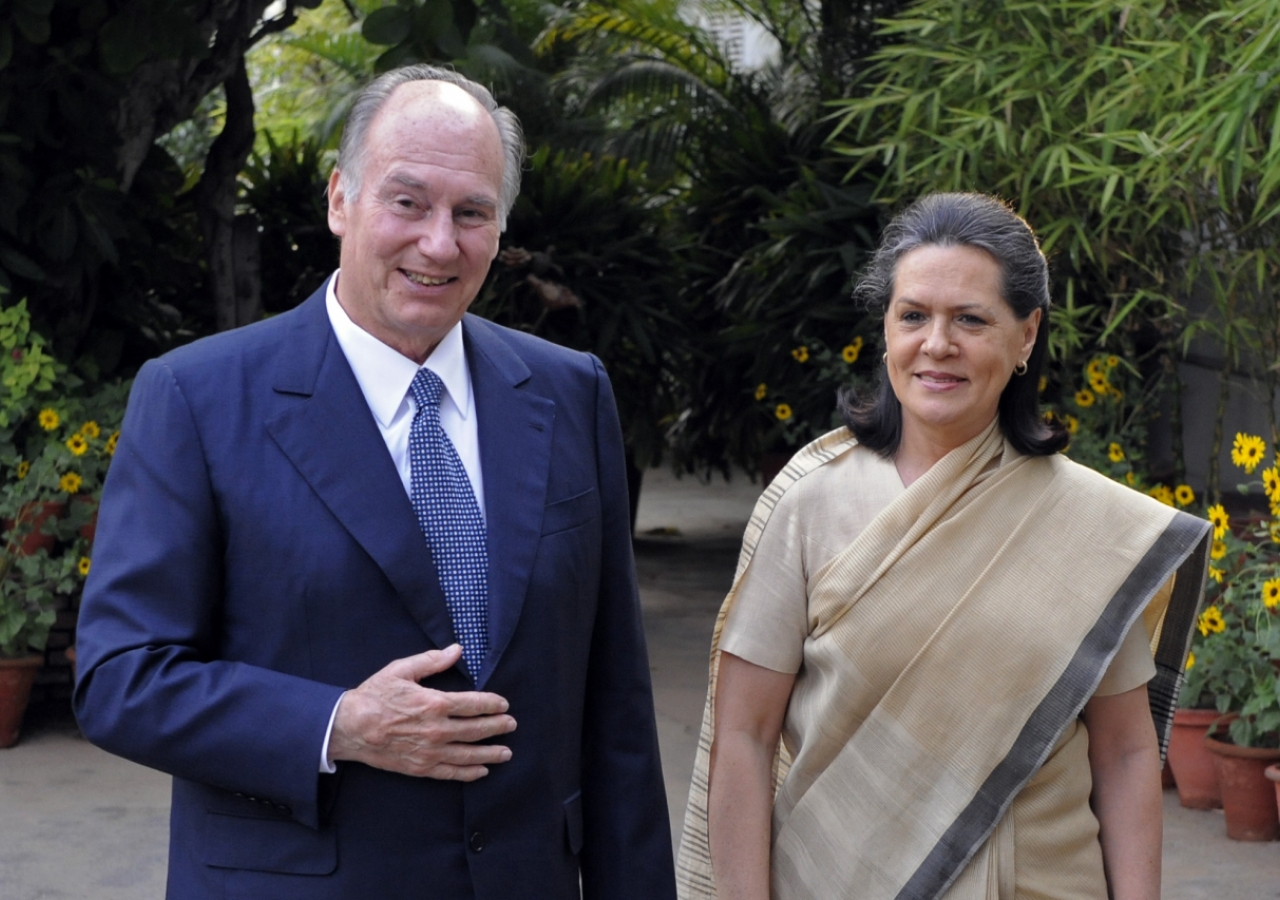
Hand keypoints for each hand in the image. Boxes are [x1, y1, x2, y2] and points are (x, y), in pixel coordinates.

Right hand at [328, 644, 515, 779]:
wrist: (349, 727)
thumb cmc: (375, 696)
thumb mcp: (401, 670)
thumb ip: (432, 661)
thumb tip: (457, 649)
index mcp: (434, 703)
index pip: (473, 704)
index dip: (492, 704)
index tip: (504, 705)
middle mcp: (436, 730)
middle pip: (476, 730)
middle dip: (497, 727)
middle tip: (512, 725)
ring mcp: (429, 752)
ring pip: (468, 754)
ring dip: (490, 753)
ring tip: (506, 752)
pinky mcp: (420, 768)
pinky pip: (450, 773)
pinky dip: (468, 773)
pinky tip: (481, 771)